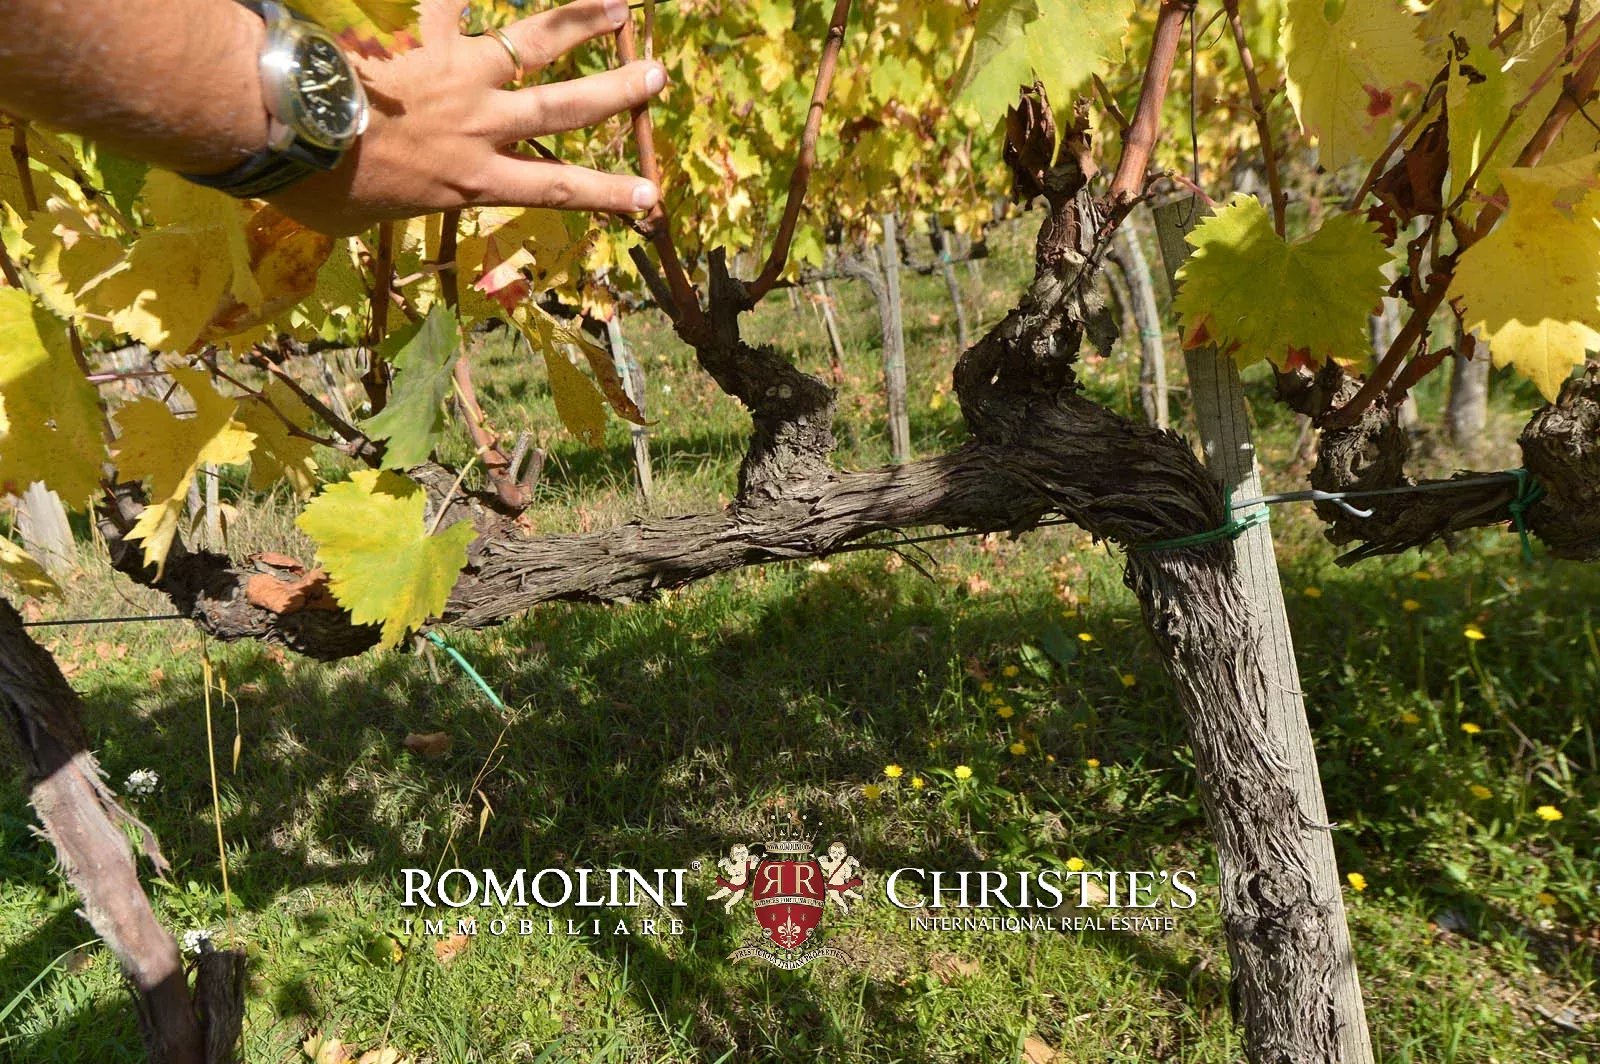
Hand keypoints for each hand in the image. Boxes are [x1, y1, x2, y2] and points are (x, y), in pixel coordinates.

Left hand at [270, 0, 664, 235]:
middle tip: (658, 76)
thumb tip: (355, 204)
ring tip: (618, 5)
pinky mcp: (420, 31)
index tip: (650, 195)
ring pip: (532, 43)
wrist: (291, 125)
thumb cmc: (318, 186)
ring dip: (579, 21)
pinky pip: (447, 0)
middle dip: (616, 93)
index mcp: (471, 179)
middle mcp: (481, 124)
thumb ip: (379, 203)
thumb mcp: (358, 217)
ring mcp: (457, 72)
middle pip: (564, 109)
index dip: (608, 194)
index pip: (556, 190)